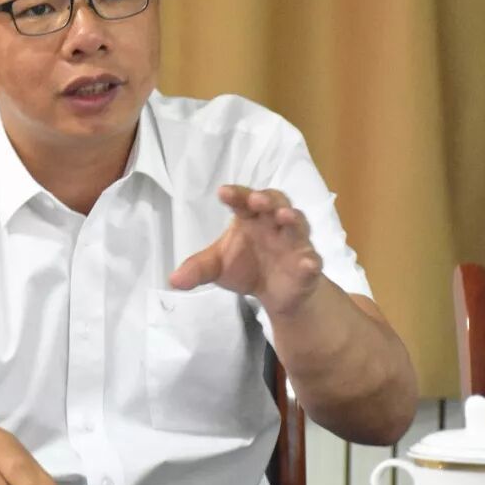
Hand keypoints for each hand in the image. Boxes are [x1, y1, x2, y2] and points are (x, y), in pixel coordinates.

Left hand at [169, 186, 322, 315]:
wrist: (276, 292)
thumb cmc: (246, 266)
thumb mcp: (217, 267)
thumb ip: (197, 269)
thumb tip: (172, 281)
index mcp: (251, 218)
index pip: (243, 201)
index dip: (236, 195)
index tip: (223, 192)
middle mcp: (274, 225)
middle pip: (276, 203)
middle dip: (268, 199)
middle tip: (257, 199)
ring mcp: (294, 243)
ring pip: (297, 225)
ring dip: (292, 219)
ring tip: (284, 216)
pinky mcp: (307, 265)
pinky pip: (312, 260)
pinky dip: (311, 261)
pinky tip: (308, 263)